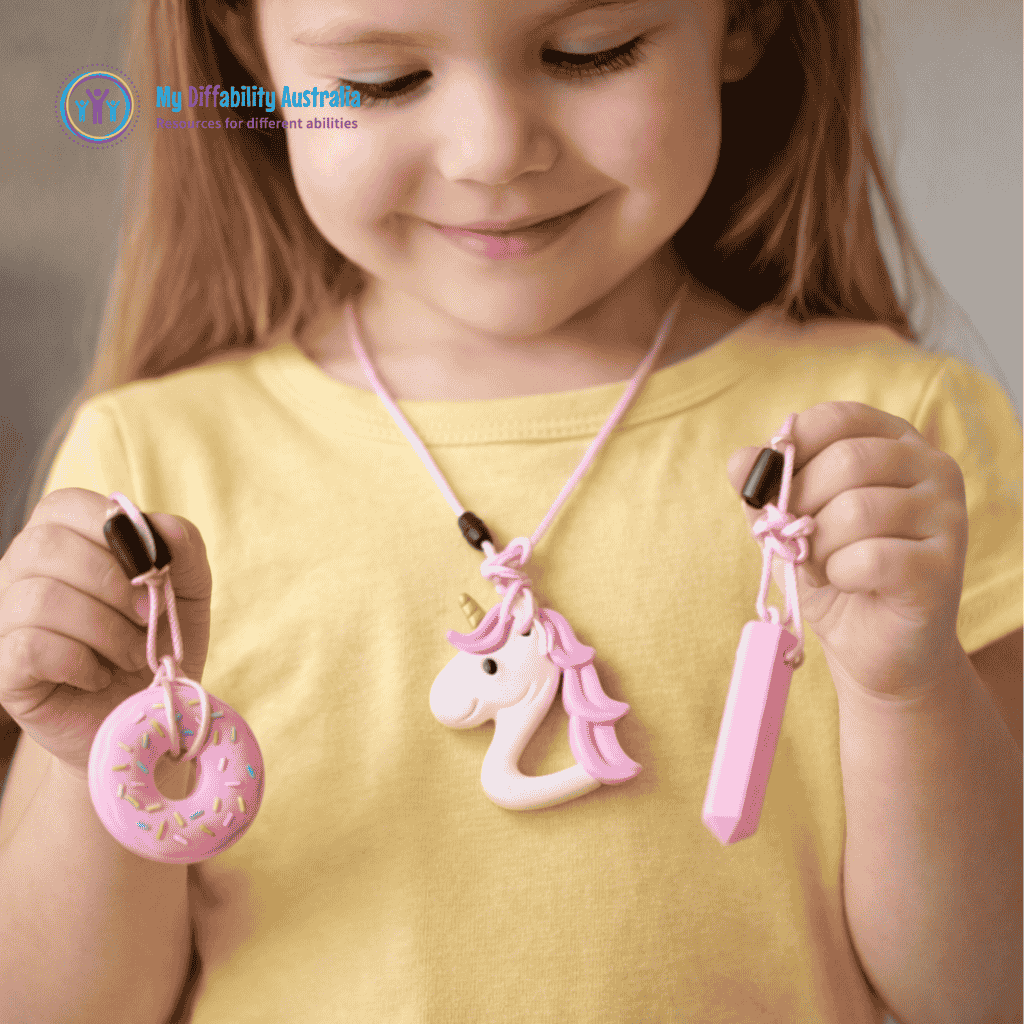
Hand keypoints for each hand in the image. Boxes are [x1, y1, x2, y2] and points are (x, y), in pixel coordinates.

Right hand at [0, 488, 212, 778]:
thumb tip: (162, 526)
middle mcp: (21, 572)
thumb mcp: (188, 591)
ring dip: (105, 630)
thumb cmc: (159, 643)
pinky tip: (98, 676)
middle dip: (114, 583)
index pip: (67, 504)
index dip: (116, 532)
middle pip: (47, 545)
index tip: (153, 570)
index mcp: (63, 539)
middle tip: (147, 617)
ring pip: (40, 598)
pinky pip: (31, 647)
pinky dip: (81, 662)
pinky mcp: (4, 669)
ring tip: (132, 654)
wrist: (145, 718)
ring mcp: (5, 619)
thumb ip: (182, 548)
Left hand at [727, 402, 968, 699]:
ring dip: (820, 547)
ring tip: (827, 566)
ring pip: (857, 510)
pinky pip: (871, 557)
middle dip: (801, 506)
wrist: (873, 647)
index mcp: (894, 443)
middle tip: (799, 541)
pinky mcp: (945, 567)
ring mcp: (948, 516)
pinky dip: (840, 574)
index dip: (791, 452)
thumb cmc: (832, 572)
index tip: (776, 490)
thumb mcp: (788, 522)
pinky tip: (850, 584)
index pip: (837, 418)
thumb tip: (740, 461)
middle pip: (846, 461)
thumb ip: (765, 488)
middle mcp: (933, 468)